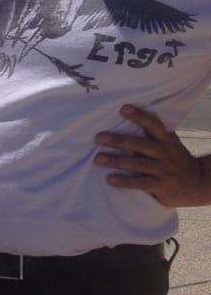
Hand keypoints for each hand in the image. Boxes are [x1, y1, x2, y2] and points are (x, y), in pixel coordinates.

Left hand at [94, 104, 209, 207]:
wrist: (197, 183)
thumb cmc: (175, 160)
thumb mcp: (168, 144)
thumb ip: (152, 135)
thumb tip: (126, 119)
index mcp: (165, 140)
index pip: (153, 124)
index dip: (139, 116)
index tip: (123, 108)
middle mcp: (164, 153)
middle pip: (139, 144)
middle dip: (118, 141)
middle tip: (98, 137)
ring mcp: (162, 169)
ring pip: (136, 164)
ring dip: (116, 161)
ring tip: (97, 159)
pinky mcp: (160, 185)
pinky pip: (140, 183)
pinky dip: (124, 181)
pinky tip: (110, 179)